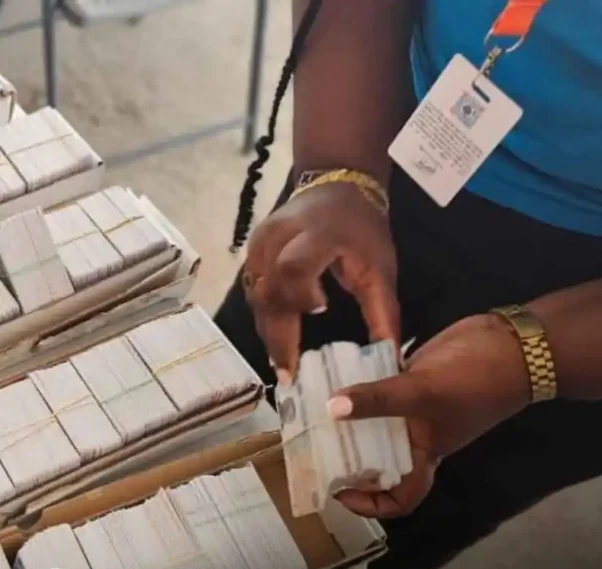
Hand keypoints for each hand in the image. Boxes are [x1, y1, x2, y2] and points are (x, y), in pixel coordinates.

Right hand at [242, 182, 398, 375]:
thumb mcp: (381, 267)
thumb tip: (390, 359)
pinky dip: (264, 316)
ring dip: (267, 329)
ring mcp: (260, 241)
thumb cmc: (362, 229)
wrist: (335, 186)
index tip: (318, 314)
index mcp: (316, 234)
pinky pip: (252, 289)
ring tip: (280, 363)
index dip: (300, 293)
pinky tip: (275, 340)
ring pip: (255, 293)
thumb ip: (383, 312)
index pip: (294, 265)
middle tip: (287, 372)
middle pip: (268, 287)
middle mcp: (279, 236)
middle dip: (277, 332)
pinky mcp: (252, 250)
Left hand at [328, 313, 532, 517]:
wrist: (511, 343)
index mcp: (424, 454)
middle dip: (345, 453)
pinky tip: (332, 373)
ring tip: (310, 407)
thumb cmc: (475, 381)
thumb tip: (331, 410)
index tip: (338, 491)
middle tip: (308, 442)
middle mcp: (415, 436)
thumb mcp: (422, 393)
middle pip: (375, 457)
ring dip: (346, 416)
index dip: (370, 503)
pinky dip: (358, 385)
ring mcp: (412, 407)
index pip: (400, 496)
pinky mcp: (410, 379)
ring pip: (372, 420)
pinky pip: (377, 389)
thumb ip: (378, 401)